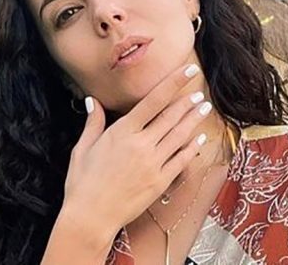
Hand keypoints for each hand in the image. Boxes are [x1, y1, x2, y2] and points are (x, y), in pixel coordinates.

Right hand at [60, 63, 210, 237]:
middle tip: (200, 90)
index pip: (153, 100)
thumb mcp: (82, 149)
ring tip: (205, 107)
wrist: (90, 218)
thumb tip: (91, 100)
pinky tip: (200, 138)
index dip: (173, 83)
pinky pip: (181, 160)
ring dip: (194, 119)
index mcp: (122, 132)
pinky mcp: (161, 181)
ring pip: (180, 135)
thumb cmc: (82, 183)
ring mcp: (153, 163)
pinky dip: (192, 147)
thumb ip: (93, 123)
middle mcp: (141, 145)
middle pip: (171, 116)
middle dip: (188, 101)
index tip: (188, 70)